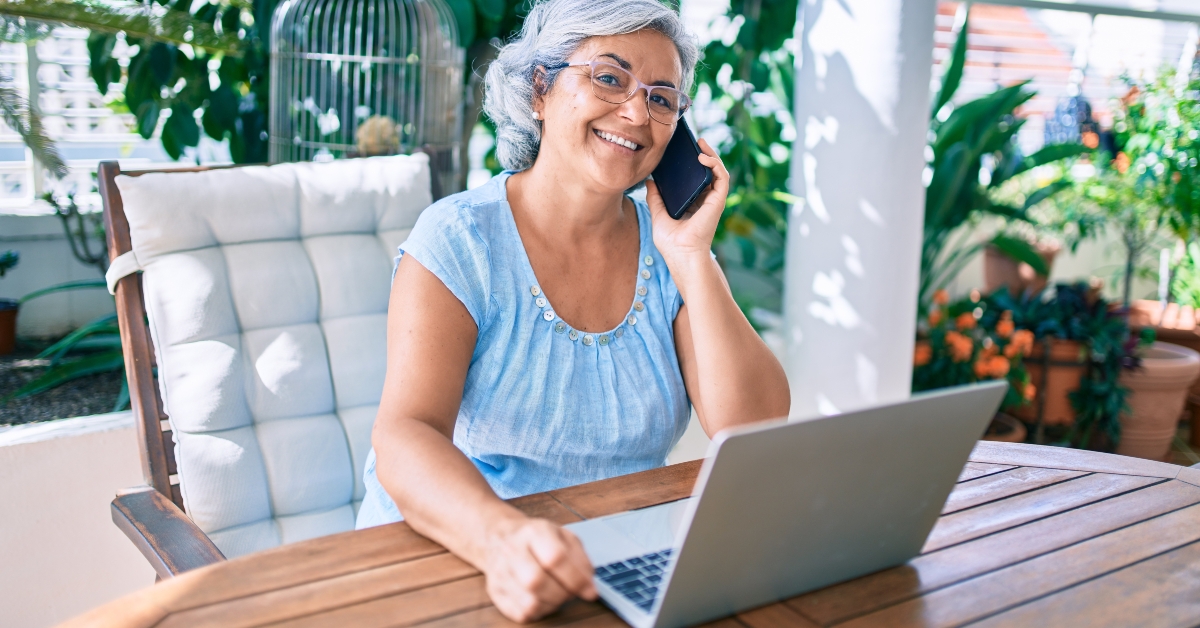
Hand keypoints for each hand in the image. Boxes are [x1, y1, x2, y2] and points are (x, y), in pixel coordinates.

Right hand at [481, 516, 597, 622]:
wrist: (498, 538)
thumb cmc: (536, 539)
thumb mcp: (563, 536)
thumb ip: (581, 559)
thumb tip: (589, 586)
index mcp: (533, 532)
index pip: (554, 557)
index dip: (576, 578)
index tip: (591, 591)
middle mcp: (512, 551)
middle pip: (536, 581)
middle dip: (562, 594)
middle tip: (572, 592)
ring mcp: (500, 573)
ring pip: (529, 602)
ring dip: (552, 605)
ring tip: (558, 595)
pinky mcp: (495, 592)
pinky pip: (521, 613)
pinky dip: (539, 612)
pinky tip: (543, 600)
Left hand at [645, 137, 729, 267]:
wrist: (680, 254)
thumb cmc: (671, 242)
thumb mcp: (658, 214)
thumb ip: (655, 198)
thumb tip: (649, 181)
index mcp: (694, 203)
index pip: (696, 179)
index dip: (692, 164)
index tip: (683, 151)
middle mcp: (705, 201)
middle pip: (708, 172)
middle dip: (704, 154)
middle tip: (695, 141)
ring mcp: (713, 200)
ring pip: (718, 171)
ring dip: (712, 155)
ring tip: (701, 143)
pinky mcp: (718, 201)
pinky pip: (722, 178)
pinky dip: (715, 165)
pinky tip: (703, 157)